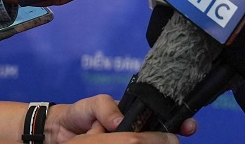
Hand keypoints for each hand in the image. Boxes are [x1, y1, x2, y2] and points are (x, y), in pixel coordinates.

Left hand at [47, 95, 196, 141]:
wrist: (57, 133)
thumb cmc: (79, 114)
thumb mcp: (93, 104)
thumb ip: (106, 107)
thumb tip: (119, 122)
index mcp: (134, 114)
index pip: (162, 114)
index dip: (178, 119)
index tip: (187, 125)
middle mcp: (135, 129)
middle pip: (161, 132)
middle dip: (175, 132)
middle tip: (186, 131)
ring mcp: (126, 141)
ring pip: (148, 141)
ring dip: (159, 141)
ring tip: (156, 139)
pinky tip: (139, 143)